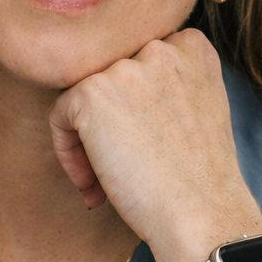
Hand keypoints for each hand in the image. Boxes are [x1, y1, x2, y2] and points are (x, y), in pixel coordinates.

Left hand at [48, 29, 261, 261]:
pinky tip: (94, 186)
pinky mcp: (92, 92)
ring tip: (108, 183)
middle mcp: (160, 46)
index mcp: (192, 46)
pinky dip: (68, 154)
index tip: (143, 145)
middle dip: (111, 123)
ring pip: (84, 97)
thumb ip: (166, 84)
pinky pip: (60, 116)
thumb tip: (115, 93)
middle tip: (126, 169)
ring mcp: (126, 67)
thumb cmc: (200, 179)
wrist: (202, 214)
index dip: (135, 107)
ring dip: (88, 141)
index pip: (140, 62)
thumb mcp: (200, 109)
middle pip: (111, 78)